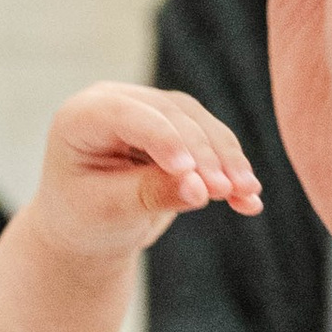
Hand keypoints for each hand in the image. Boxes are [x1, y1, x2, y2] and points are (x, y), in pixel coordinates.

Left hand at [23, 78, 261, 260]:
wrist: (88, 229)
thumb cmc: (83, 220)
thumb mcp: (108, 212)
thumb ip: (149, 194)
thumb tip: (200, 189)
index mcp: (82, 116)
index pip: (128, 115)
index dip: (162, 139)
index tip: (188, 171)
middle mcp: (119, 101)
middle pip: (172, 116)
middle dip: (203, 154)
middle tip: (225, 190)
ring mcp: (151, 110)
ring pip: (200, 123)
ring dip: (227, 159)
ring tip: (246, 192)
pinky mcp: (178, 126)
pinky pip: (212, 141)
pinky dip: (232, 169)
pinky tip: (250, 199)